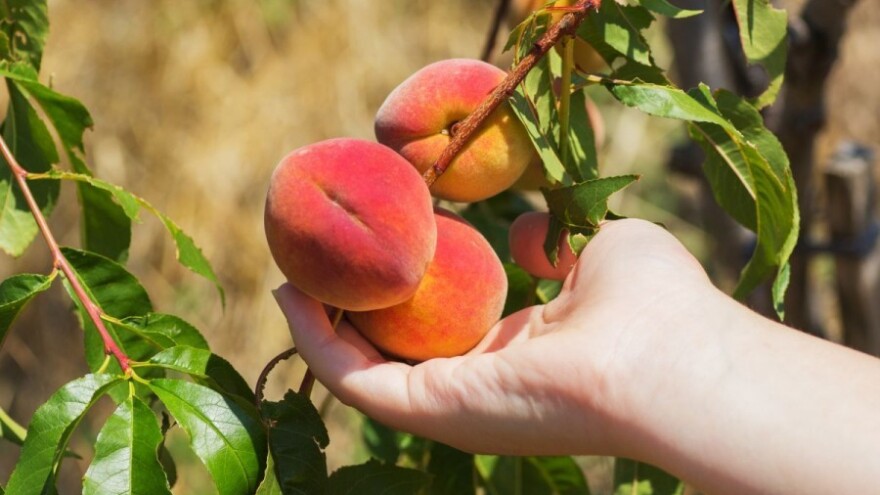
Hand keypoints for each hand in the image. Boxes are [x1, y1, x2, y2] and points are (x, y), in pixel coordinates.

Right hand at [274, 218, 719, 455]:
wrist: (673, 355)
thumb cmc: (652, 302)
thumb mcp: (596, 250)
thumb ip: (554, 241)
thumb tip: (523, 232)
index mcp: (520, 352)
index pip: (445, 329)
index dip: (406, 290)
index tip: (376, 248)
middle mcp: (480, 384)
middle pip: (395, 350)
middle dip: (350, 308)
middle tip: (316, 259)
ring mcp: (454, 404)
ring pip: (363, 369)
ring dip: (319, 323)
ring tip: (289, 270)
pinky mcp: (434, 410)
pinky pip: (356, 378)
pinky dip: (318, 339)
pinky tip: (293, 292)